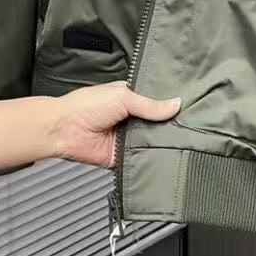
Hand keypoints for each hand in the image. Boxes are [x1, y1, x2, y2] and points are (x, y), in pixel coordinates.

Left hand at [49, 81, 180, 168]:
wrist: (64, 129)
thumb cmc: (85, 105)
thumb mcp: (123, 96)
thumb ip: (150, 105)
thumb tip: (176, 104)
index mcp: (130, 99)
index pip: (156, 103)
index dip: (170, 106)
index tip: (191, 107)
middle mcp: (130, 119)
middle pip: (157, 123)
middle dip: (169, 125)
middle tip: (191, 127)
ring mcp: (127, 138)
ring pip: (151, 141)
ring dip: (161, 142)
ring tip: (183, 141)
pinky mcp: (122, 156)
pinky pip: (140, 158)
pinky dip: (150, 158)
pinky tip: (165, 156)